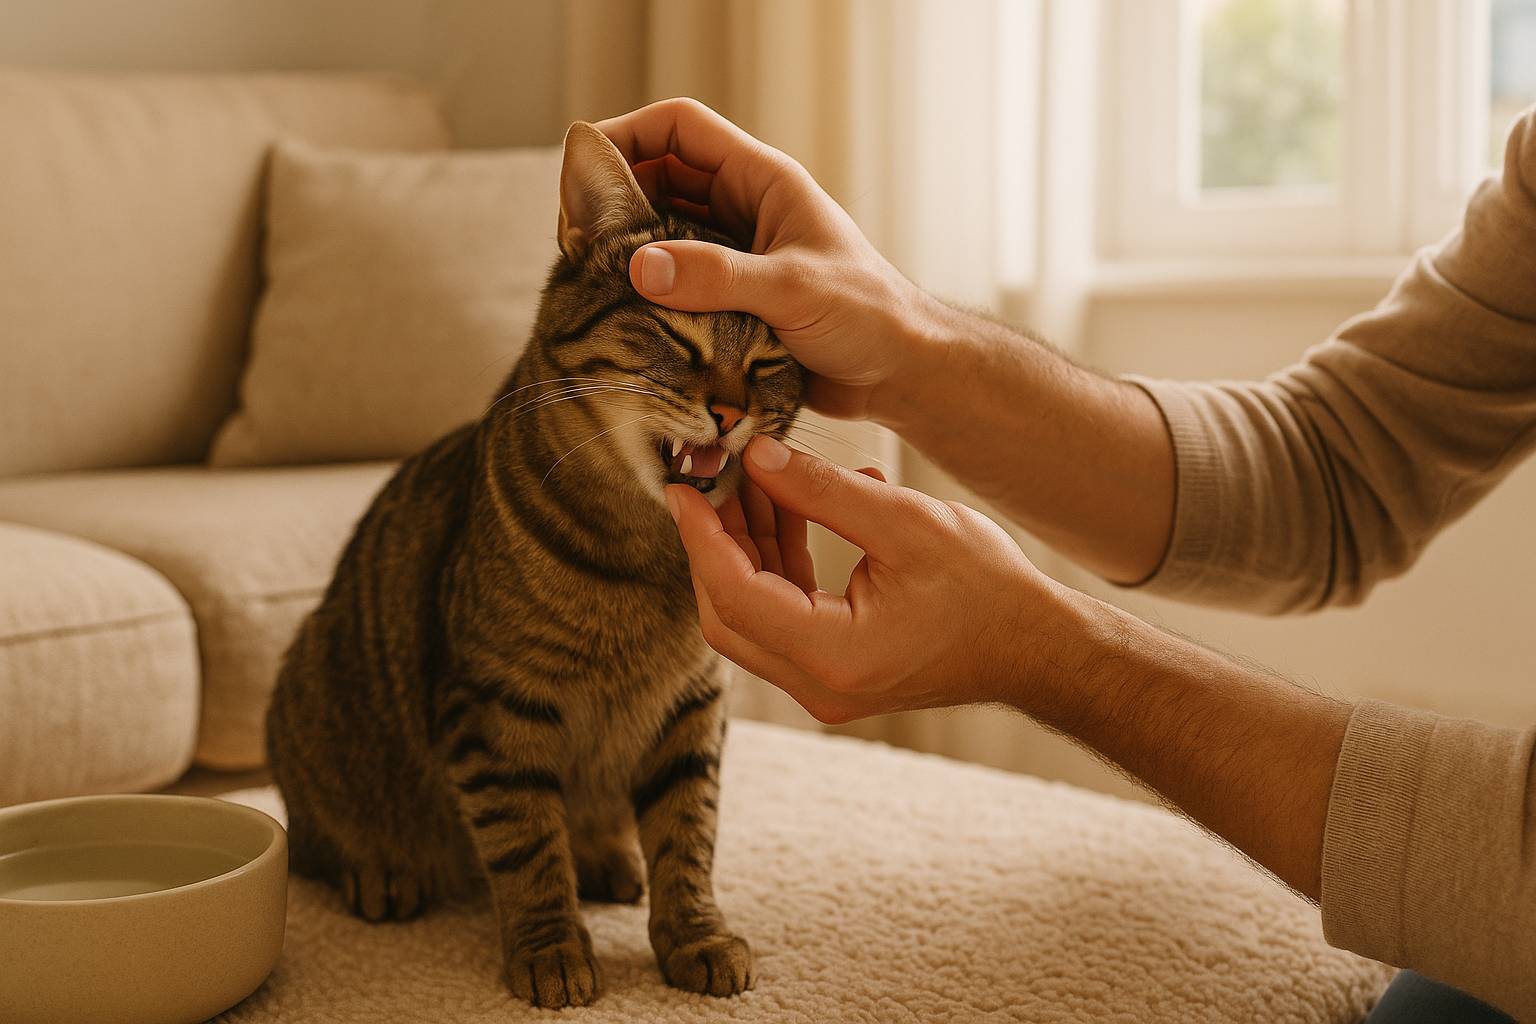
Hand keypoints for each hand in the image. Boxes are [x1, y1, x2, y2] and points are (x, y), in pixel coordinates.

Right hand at [597, 98, 940, 421]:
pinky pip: (676, 284)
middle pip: (659, 180)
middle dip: (614, 198)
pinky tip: (621, 316)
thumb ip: (719, 276)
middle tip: (574, 237)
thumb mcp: (793, 289)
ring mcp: (736, 256)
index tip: (582, 168)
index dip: (627, 134)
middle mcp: (743, 210)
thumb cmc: (869, 317)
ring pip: (662, 234)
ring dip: (627, 250)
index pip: (680, 128)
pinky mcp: (732, 301)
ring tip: (586, 276)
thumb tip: (640, 266)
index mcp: (762, 181)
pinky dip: (647, 293)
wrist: (900, 375)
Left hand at [663, 435, 1075, 723]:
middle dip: (715, 543)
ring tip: (757, 481)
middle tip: (714, 479)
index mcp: (833, 656)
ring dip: (746, 549)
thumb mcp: (904, 522)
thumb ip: (822, 491)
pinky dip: (777, 566)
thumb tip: (757, 456)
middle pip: (730, 614)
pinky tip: (794, 508)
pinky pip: (783, 618)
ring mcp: (824, 686)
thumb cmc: (985, 588)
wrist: (1034, 645)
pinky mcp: (834, 672)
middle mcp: (818, 686)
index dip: (702, 538)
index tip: (681, 488)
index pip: (737, 595)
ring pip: (752, 616)